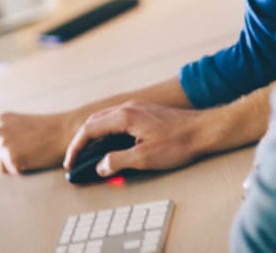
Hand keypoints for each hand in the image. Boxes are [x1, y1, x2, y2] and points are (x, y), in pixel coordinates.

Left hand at [0, 111, 76, 174]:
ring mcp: (3, 143)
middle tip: (24, 154)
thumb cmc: (45, 130)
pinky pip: (9, 172)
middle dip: (3, 159)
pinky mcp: (11, 156)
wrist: (64, 131)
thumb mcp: (18, 123)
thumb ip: (3, 131)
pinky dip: (19, 170)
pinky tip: (31, 160)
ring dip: (11, 166)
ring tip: (27, 157)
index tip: (7, 151)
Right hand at [64, 101, 207, 177]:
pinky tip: (111, 146)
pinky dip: (107, 134)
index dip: (76, 147)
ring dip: (94, 137)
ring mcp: (136, 108)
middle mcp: (127, 108)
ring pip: (105, 120)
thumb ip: (118, 161)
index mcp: (124, 116)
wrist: (204, 130)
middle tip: (75, 160)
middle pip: (94, 122)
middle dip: (82, 141)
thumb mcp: (145, 158)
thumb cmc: (178, 143)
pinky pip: (117, 121)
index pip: (89, 129)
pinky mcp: (144, 113)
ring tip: (89, 156)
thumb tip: (101, 167)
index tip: (70, 163)